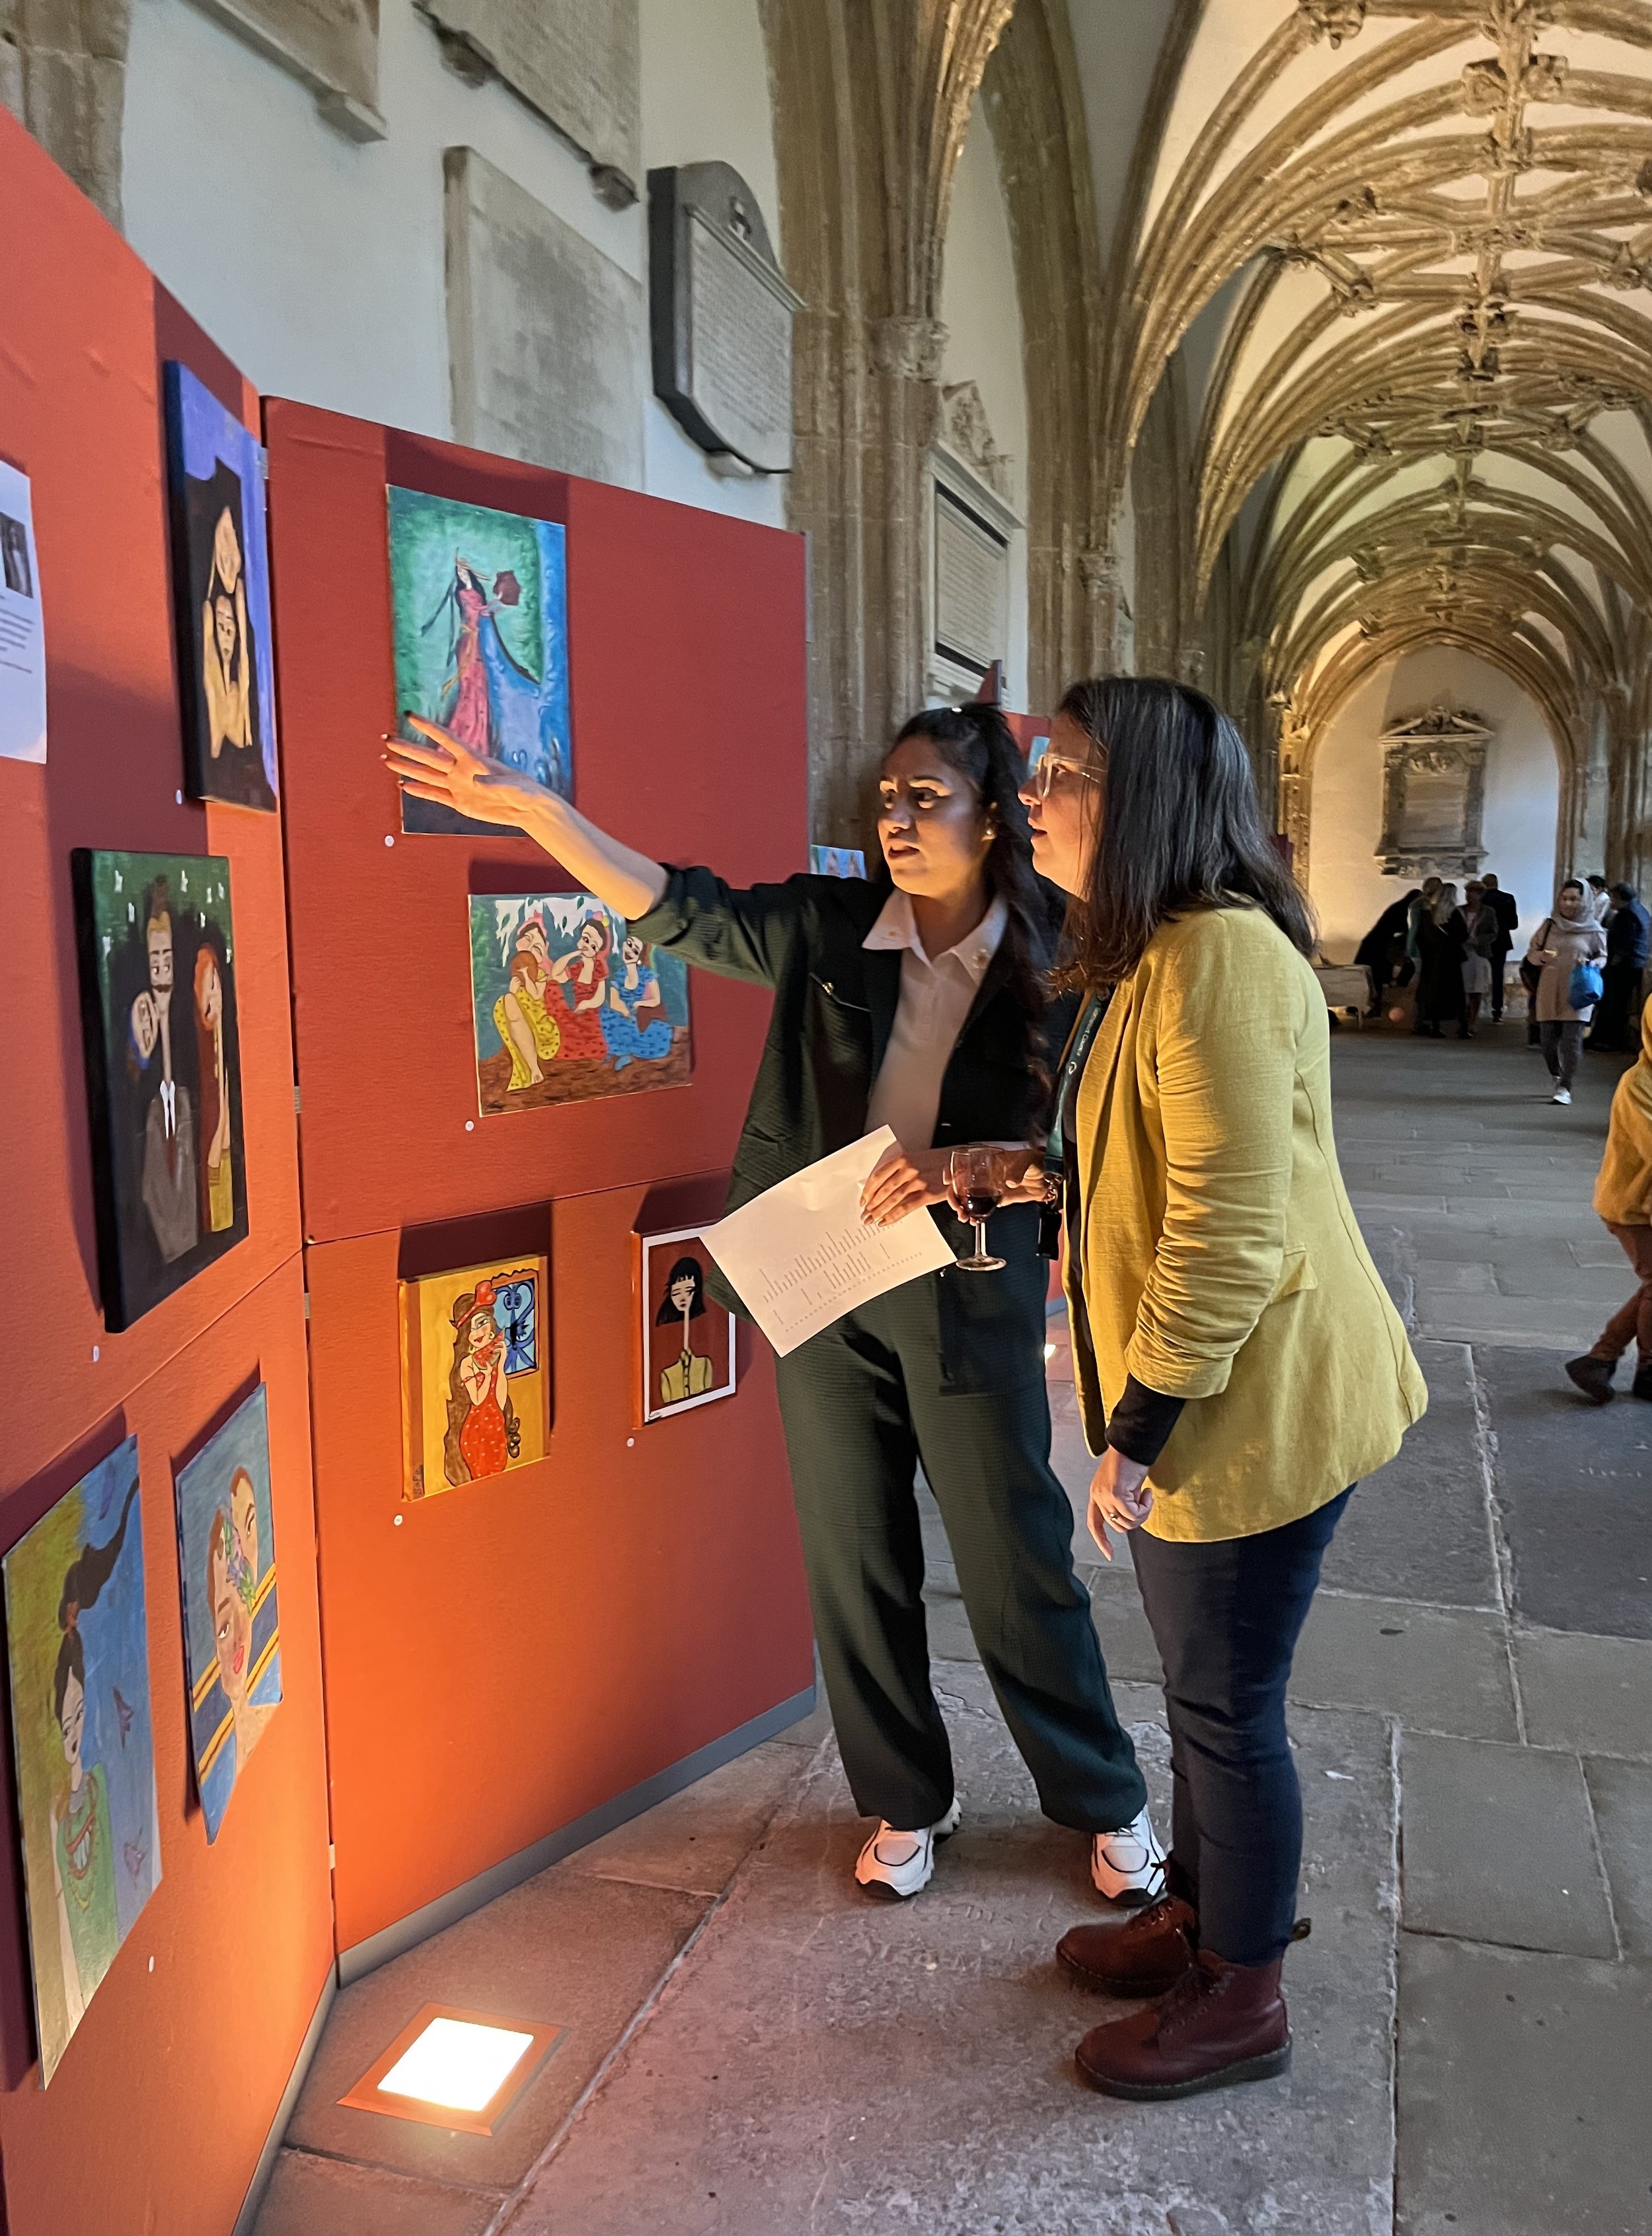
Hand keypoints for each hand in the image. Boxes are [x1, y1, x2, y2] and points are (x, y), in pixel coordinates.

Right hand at [383, 715, 546, 829]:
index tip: (410, 715)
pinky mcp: (461, 802)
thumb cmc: (525, 791)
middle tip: (386, 739)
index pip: (447, 740)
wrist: (528, 808)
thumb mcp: (512, 786)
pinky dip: (420, 791)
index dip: (429, 728)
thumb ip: (494, 782)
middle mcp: (462, 770)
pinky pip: (436, 795)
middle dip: (407, 748)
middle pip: (429, 757)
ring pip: (427, 775)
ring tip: (387, 760)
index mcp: (474, 759)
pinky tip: (404, 785)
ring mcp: (459, 785)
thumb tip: (475, 780)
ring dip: (407, 768)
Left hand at [859, 1147, 954, 1226]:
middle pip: (884, 1190)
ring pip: (893, 1199)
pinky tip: (886, 1221)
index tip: (863, 1200)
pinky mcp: (927, 1194)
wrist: (957, 1162)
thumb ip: (898, 1170)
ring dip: (880, 1212)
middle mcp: (908, 1169)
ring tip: (872, 1219)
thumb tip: (882, 1187)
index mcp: (902, 1159)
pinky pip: (905, 1207)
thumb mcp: (915, 1159)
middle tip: (865, 1214)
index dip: (868, 1190)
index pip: (878, 1176)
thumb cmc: (936, 1162)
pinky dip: (894, 1216)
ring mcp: (918, 1182)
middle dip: (872, 1204)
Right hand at [940, 1144, 1044, 1211]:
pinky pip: (984, 1207)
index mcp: (990, 1160)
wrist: (1050, 1178)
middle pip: (964, 1184)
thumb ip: (1017, 1170)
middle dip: (956, 1195)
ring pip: (971, 1197)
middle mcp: (988, 1174)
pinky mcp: (1000, 1199)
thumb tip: (1009, 1181)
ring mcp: (992, 1187)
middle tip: (956, 1205)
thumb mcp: (1026, 1160)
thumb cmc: (1037, 1161)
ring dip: (964, 1207)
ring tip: (963, 1215)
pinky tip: (973, 1220)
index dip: (953, 1171)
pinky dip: (976, 1215)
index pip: (966, 1164)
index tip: (947, 1180)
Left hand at [1087, 1446, 1153, 1562]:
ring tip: (1146, 1496)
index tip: (1109, 1554)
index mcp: (1096, 1494)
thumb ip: (1122, 1501)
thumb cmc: (1130, 1460)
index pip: (1094, 1523)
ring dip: (1142, 1512)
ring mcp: (1105, 1496)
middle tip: (1144, 1502)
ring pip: (1127, 1523)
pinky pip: (1135, 1515)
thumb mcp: (1124, 1485)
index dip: (1101, 1540)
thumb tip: (1131, 1517)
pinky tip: (1148, 1493)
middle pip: (1117, 1526)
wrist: (1133, 1444)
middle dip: (1135, 1519)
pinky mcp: (1116, 1495)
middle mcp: (1097, 1496)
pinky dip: (1145, 1507)